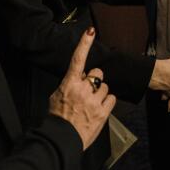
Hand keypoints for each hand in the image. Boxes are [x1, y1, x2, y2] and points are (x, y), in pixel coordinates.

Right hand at [48, 28, 115, 149]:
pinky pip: (112, 98)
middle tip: (88, 91)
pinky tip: (99, 109)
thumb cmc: (57, 118)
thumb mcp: (56, 97)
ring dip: (101, 93)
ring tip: (91, 104)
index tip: (90, 31)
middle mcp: (83, 89)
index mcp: (69, 84)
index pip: (78, 59)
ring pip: (106, 87)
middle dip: (95, 79)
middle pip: (97, 73)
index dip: (84, 43)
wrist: (62, 138)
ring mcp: (94, 100)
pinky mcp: (103, 112)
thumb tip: (76, 79)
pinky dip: (107, 102)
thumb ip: (68, 85)